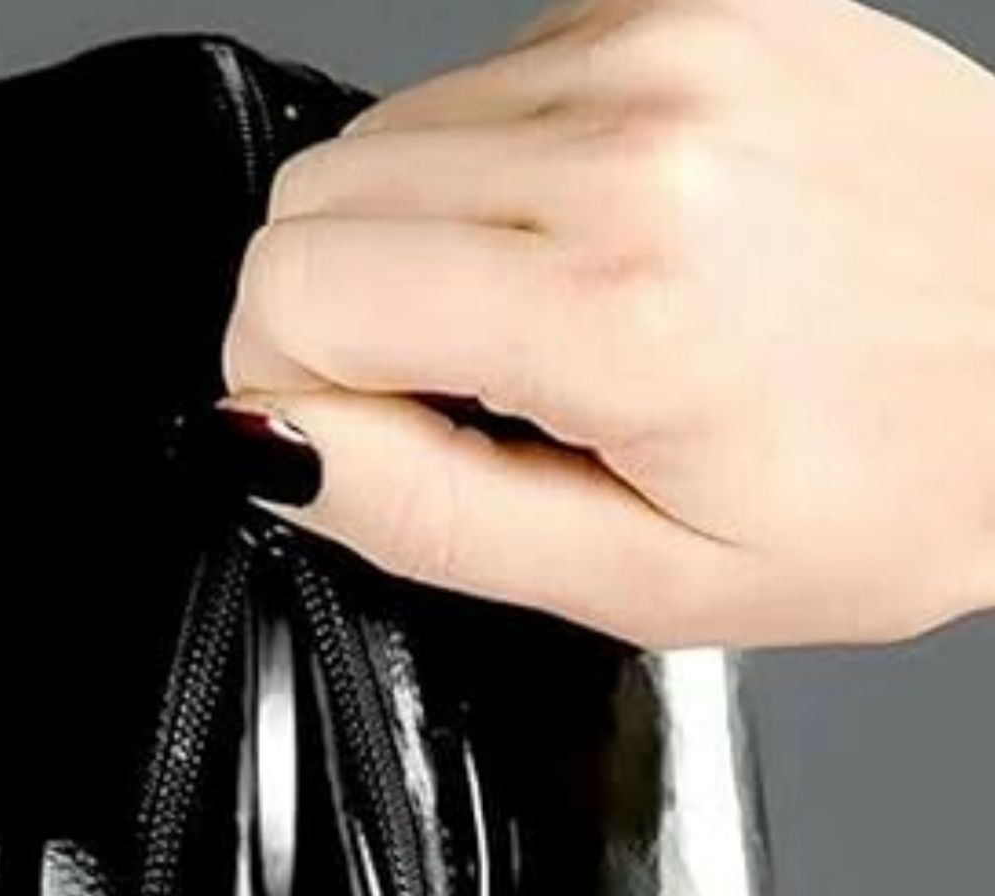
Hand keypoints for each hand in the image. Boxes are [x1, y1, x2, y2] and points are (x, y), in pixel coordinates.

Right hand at [220, 0, 994, 648]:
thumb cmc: (887, 484)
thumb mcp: (639, 580)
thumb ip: (423, 511)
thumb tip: (269, 443)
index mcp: (615, 300)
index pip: (292, 293)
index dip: (294, 388)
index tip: (376, 436)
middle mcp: (634, 132)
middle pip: (312, 199)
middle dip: (346, 316)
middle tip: (474, 393)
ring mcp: (664, 40)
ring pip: (383, 136)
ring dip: (425, 244)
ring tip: (558, 321)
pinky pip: (481, 82)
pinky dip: (499, 176)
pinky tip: (601, 242)